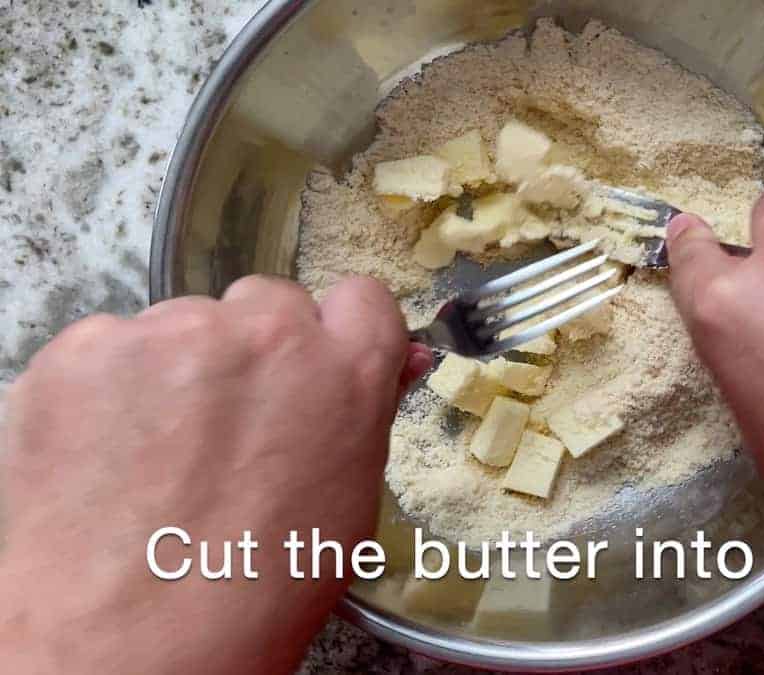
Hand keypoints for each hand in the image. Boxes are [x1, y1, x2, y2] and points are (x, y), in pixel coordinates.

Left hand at [0, 275, 429, 673]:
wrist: (128, 646)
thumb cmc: (254, 594)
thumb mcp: (345, 504)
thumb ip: (362, 414)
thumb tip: (393, 362)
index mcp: (344, 372)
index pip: (361, 298)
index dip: (336, 332)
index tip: (314, 362)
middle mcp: (264, 335)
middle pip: (266, 304)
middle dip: (252, 350)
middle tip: (227, 425)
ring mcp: (169, 335)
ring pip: (181, 324)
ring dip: (175, 370)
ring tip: (156, 456)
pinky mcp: (85, 352)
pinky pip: (106, 348)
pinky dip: (106, 390)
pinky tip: (106, 456)